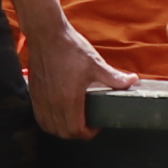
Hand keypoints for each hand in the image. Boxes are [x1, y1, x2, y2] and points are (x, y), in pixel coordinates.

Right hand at [26, 21, 132, 141]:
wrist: (47, 34)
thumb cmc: (70, 48)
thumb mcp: (95, 63)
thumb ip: (113, 77)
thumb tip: (132, 81)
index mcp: (69, 99)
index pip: (76, 130)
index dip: (88, 133)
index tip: (96, 126)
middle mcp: (52, 103)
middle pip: (63, 133)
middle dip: (76, 133)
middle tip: (87, 125)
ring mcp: (41, 99)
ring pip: (49, 127)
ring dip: (61, 129)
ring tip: (73, 121)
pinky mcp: (34, 93)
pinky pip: (40, 117)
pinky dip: (49, 121)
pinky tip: (58, 113)